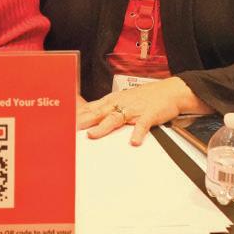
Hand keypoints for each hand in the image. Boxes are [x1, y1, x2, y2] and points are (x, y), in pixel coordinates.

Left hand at [78, 77, 209, 145]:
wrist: (170, 91)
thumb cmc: (146, 97)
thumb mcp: (122, 99)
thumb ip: (106, 109)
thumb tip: (89, 117)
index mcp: (113, 100)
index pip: (90, 108)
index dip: (77, 115)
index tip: (64, 122)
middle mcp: (120, 103)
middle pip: (98, 112)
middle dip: (84, 121)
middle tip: (70, 129)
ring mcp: (134, 109)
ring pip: (116, 118)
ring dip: (103, 126)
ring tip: (93, 135)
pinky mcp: (149, 115)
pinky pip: (142, 125)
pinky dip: (137, 132)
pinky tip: (133, 141)